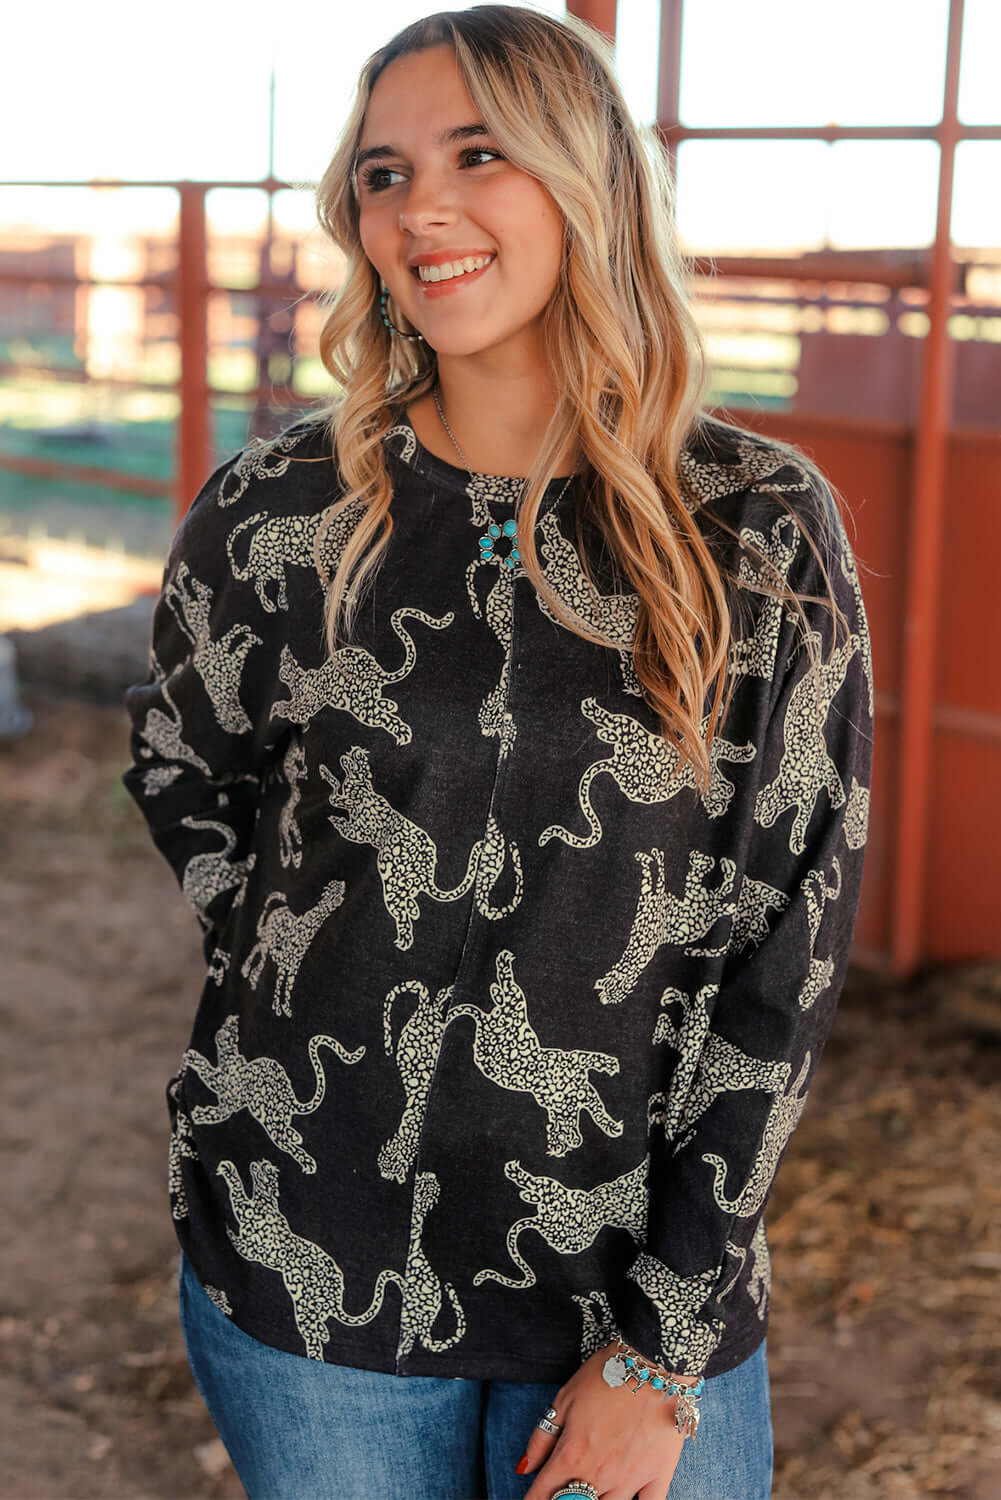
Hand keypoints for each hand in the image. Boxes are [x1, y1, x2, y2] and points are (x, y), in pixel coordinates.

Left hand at [520, 1340, 687, 1499]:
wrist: (653, 1362)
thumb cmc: (606, 1374)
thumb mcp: (564, 1398)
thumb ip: (541, 1438)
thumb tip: (524, 1468)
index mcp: (572, 1455)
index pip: (543, 1493)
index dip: (535, 1498)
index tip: (535, 1496)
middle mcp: (599, 1474)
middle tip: (564, 1490)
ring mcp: (630, 1479)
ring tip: (591, 1492)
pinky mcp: (658, 1476)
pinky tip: (628, 1499)